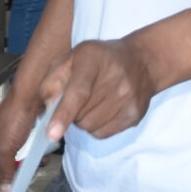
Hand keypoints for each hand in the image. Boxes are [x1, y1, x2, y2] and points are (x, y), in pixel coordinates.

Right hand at [0, 87, 55, 191]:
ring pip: (12, 161)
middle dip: (9, 178)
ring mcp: (7, 138)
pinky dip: (29, 160)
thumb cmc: (13, 120)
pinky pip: (22, 153)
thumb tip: (5, 189)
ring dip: (20, 169)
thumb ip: (5, 171)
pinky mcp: (20, 134)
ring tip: (29, 174)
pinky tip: (37, 161)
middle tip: (19, 187)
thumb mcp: (6, 150)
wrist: (29, 98)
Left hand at [46, 37, 161, 143]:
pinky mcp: (134, 115)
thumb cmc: (99, 59)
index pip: (78, 92)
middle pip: (80, 115)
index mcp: (93, 60)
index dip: (63, 114)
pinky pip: (103, 134)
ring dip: (83, 120)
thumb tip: (48, 105)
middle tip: (79, 97)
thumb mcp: (72, 58)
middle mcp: (115, 79)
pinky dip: (96, 126)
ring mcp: (127, 99)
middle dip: (71, 112)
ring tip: (92, 102)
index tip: (53, 133)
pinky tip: (103, 110)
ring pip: (89, 127)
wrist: (142, 61)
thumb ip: (54, 78)